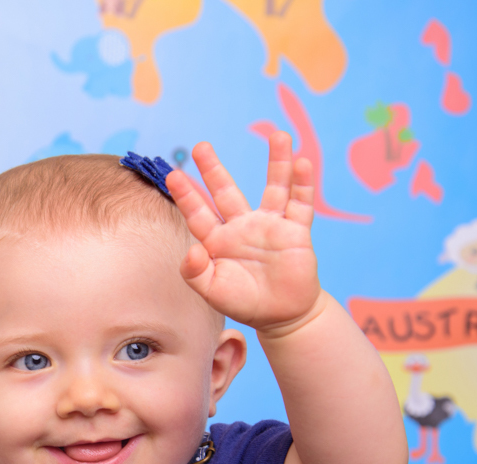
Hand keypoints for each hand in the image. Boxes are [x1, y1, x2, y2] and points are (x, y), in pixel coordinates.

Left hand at [165, 131, 320, 333]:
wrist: (282, 315)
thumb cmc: (244, 303)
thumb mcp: (213, 291)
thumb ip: (197, 273)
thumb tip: (192, 250)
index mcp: (218, 241)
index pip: (198, 214)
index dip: (187, 195)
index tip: (173, 175)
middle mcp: (242, 227)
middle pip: (226, 192)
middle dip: (213, 169)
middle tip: (201, 147)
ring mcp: (270, 226)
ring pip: (274, 188)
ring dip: (277, 162)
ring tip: (278, 135)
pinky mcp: (295, 231)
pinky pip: (300, 204)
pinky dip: (303, 184)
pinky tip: (303, 163)